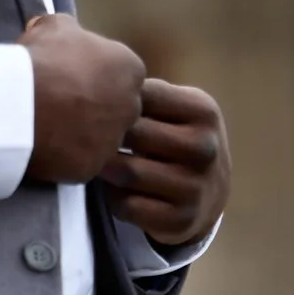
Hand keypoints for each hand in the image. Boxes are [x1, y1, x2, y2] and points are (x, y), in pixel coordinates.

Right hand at [22, 13, 144, 184]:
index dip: (99, 76)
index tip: (76, 78)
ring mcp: (113, 141)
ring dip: (84, 134)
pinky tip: (46, 147)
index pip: (124, 74)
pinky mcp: (91, 168)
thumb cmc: (41, 58)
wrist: (17, 103)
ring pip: (103, 139)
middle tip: (65, 104)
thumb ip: (70, 31)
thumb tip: (66, 35)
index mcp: (130, 69)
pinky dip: (66, 156)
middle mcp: (131, 107)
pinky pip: (81, 162)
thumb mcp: (54, 26)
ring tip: (52, 128)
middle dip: (98, 107)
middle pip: (119, 108)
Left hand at [107, 74, 229, 254]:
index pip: (142, 95)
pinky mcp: (179, 220)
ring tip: (95, 159)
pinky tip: (115, 189)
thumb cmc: (177, 138)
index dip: (114, 100)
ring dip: (104, 166)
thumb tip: (91, 74)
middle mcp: (205, 148)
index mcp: (204, 111)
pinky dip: (112, 197)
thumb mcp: (177, 109)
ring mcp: (194, 187)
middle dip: (104, 134)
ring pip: (125, 171)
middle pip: (131, 133)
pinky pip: (125, 205)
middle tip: (84, 134)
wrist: (209, 194)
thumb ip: (144, 91)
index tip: (99, 103)